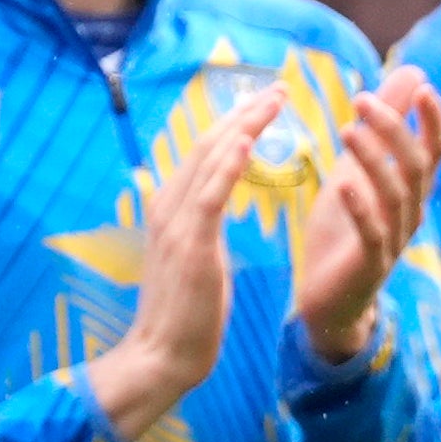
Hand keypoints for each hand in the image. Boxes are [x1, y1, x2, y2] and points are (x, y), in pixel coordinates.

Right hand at [85, 89, 282, 441]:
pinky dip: (228, 162)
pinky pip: (210, 193)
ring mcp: (175, 223)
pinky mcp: (190, 243)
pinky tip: (248, 139)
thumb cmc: (183, 314)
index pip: (204, 152)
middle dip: (244, 112)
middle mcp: (167, 205)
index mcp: (168, 208)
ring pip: (210, 158)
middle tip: (279, 88)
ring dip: (244, 124)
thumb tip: (209, 207)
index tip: (264, 102)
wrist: (161, 354)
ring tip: (276, 100)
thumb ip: (198, 227)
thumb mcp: (191, 258)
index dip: (234, 122)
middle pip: (208, 143)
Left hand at [293, 67, 440, 364]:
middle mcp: (411, 213)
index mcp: (411, 191)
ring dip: (374, 160)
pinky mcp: (370, 265)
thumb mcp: (359, 171)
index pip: (436, 150)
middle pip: (417, 166)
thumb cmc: (345, 230)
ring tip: (348, 129)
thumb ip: (380, 130)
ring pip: (396, 195)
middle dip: (393, 130)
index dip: (433, 120)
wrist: (330, 300)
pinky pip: (373, 234)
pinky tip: (343, 186)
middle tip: (361, 99)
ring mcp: (394, 240)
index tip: (421, 87)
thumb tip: (412, 73)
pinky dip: (361, 208)